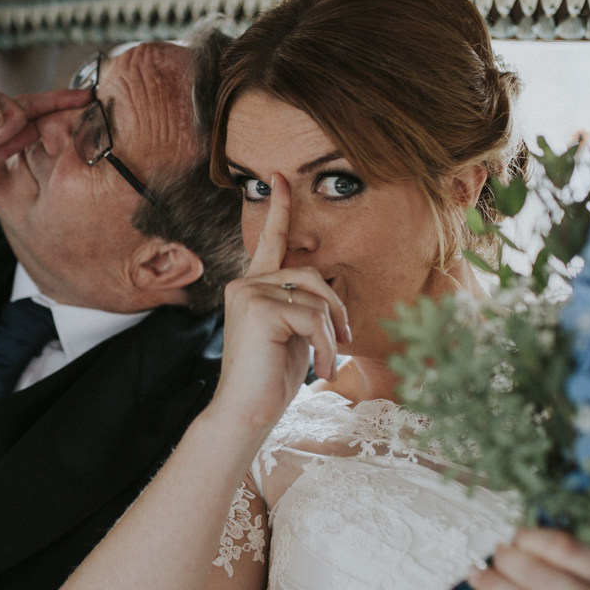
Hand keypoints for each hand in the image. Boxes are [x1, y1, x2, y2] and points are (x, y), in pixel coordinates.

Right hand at [210, 174, 350, 434]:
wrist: (245, 413)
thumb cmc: (269, 380)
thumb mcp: (294, 334)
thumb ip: (303, 306)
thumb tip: (330, 293)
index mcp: (253, 287)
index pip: (271, 242)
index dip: (279, 209)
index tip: (281, 177)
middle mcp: (245, 284)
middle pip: (311, 275)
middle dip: (337, 307)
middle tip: (345, 340)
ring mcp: (248, 293)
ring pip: (316, 297)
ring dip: (332, 332)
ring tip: (327, 362)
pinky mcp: (257, 309)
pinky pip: (313, 317)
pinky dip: (325, 346)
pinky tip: (319, 370)